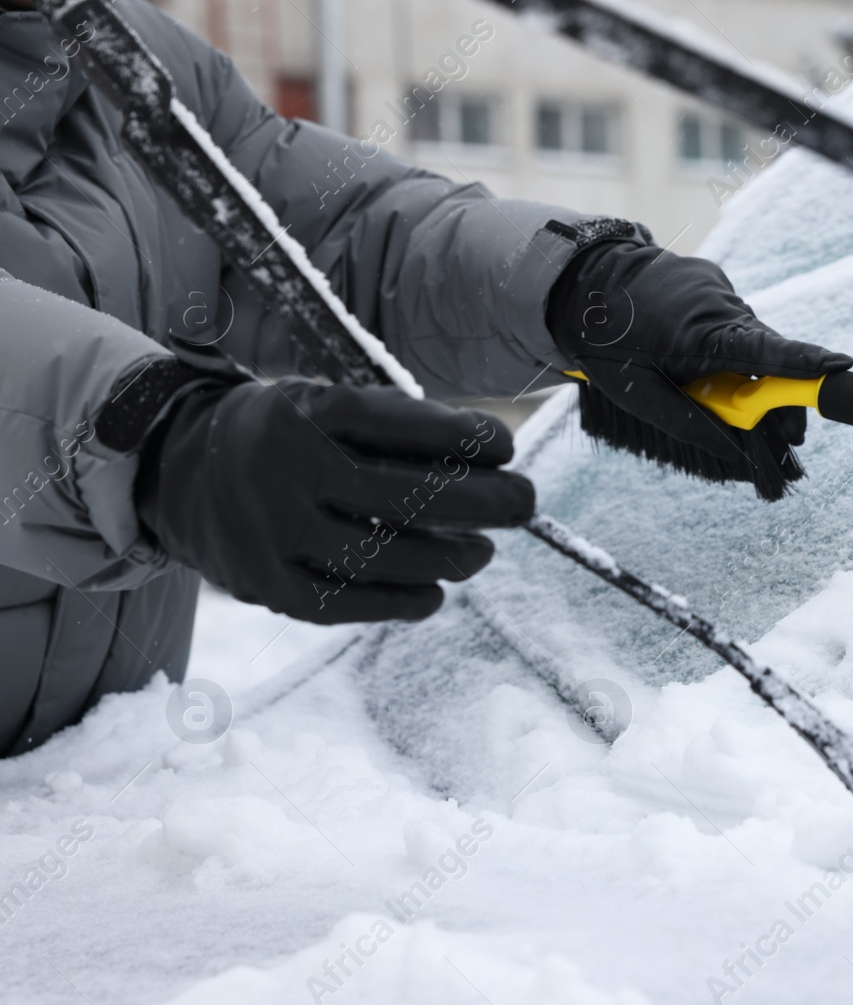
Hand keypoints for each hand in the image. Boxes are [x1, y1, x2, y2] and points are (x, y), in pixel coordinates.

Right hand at [137, 379, 534, 623]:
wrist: (178, 470)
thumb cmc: (283, 434)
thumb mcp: (322, 402)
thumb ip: (392, 426)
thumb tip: (488, 462)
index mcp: (306, 411)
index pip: (403, 423)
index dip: (467, 437)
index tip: (507, 445)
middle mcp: (286, 470)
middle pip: (409, 494)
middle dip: (484, 501)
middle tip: (523, 503)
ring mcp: (273, 532)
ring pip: (386, 555)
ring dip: (452, 557)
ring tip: (482, 551)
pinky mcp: (266, 584)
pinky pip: (348, 602)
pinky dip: (403, 602)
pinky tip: (434, 592)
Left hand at [548, 242, 852, 460]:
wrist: (577, 279)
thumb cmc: (602, 339)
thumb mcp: (635, 393)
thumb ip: (688, 423)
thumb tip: (732, 450)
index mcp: (698, 333)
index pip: (763, 352)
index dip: (804, 363)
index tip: (841, 369)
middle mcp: (717, 305)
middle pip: (769, 357)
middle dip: (781, 398)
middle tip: (786, 441)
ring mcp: (717, 290)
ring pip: (753, 343)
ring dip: (751, 374)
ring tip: (722, 399)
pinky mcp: (712, 285)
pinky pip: (734, 326)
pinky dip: (732, 351)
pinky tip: (701, 363)